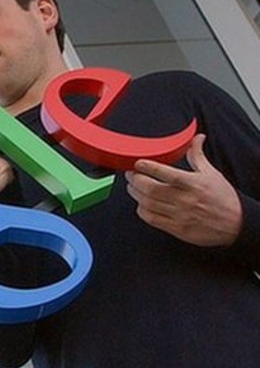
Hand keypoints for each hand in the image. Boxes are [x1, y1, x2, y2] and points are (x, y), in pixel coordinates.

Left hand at [125, 134, 241, 246]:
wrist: (236, 224)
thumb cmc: (223, 198)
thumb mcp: (212, 173)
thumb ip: (197, 156)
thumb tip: (196, 138)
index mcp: (193, 184)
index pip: (166, 174)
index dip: (148, 167)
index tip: (137, 162)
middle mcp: (185, 199)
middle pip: (151, 189)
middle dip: (135, 179)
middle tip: (130, 174)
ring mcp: (179, 215)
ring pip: (148, 203)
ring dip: (135, 193)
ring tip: (133, 186)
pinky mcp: (176, 228)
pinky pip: (151, 219)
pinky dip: (142, 210)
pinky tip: (141, 203)